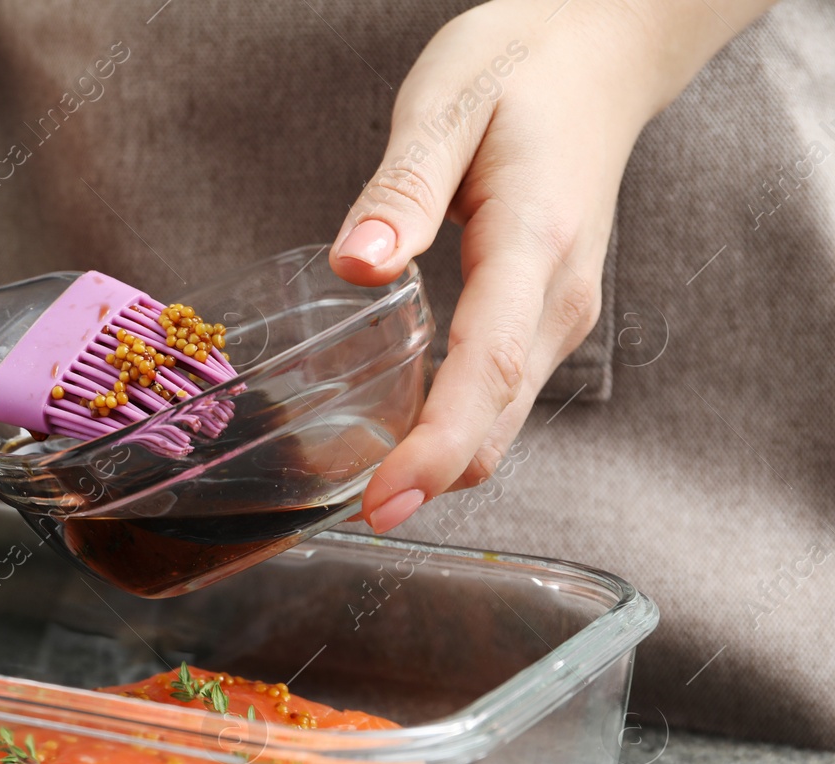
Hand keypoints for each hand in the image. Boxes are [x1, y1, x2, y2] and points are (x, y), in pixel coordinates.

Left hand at [332, 0, 772, 531]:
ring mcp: (560, 314)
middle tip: (355, 513)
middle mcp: (560, 298)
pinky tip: (398, 432)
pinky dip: (454, 428)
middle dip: (432, 478)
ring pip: (502, 418)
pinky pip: (500, 395)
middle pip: (498, 418)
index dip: (436, 446)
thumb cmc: (522, 71)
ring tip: (360, 480)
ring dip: (442, 460)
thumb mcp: (448, 103)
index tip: (385, 499)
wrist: (602, 56)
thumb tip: (356, 268)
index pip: (487, 367)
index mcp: (535, 243)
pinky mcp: (546, 319)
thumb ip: (402, 189)